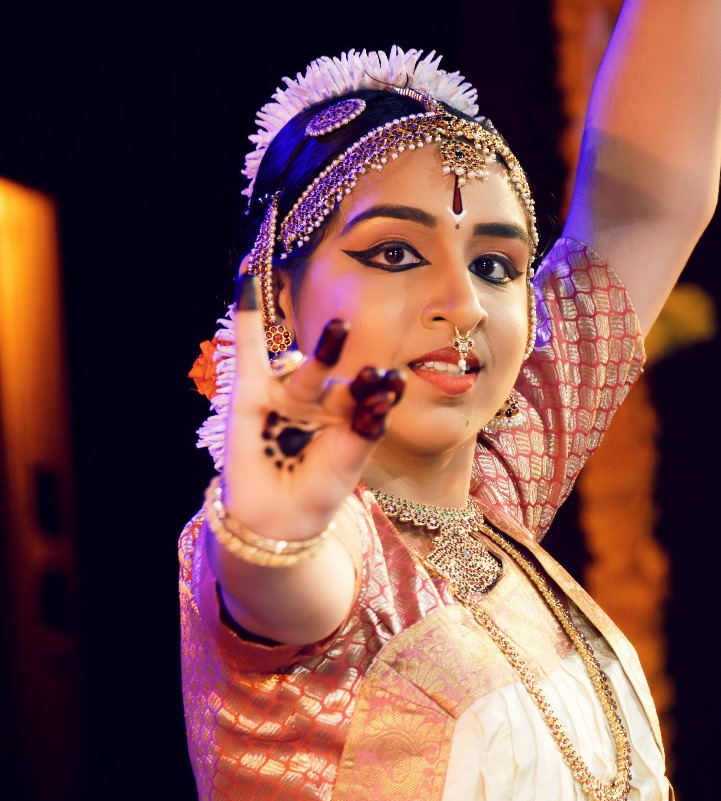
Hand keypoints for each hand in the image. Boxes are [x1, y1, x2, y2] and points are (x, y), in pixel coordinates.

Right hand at [218, 272, 403, 543]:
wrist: (277, 518)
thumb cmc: (319, 489)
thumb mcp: (349, 461)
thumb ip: (364, 429)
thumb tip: (383, 395)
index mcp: (349, 415)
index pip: (369, 397)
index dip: (379, 392)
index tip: (393, 383)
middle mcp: (320, 402)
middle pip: (340, 382)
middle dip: (357, 374)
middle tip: (373, 367)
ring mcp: (287, 397)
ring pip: (307, 371)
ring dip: (326, 350)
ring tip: (342, 328)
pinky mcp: (251, 394)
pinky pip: (249, 354)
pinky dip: (247, 320)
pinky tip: (248, 283)